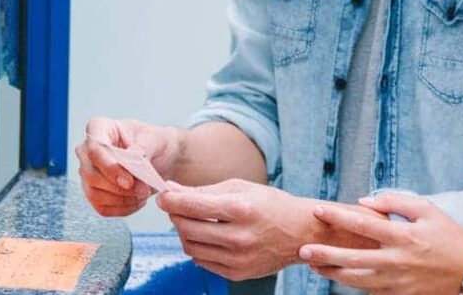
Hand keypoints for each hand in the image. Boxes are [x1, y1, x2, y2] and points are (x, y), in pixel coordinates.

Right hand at [75, 117, 183, 216]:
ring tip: (143, 193)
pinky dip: (122, 208)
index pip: (94, 148)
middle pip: (91, 174)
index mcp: (100, 128)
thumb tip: (130, 158)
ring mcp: (89, 172)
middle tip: (143, 190)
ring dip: (122, 199)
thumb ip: (141, 148)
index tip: (129, 181)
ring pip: (94, 193)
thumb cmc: (155, 143)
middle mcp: (88, 150)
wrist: (163, 158)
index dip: (109, 167)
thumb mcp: (155, 139)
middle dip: (118, 187)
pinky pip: (101, 207)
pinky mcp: (94, 191)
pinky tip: (137, 200)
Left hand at [156, 179, 317, 280]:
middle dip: (175, 215)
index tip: (162, 196)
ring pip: (190, 247)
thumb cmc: (271, 205)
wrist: (300, 232)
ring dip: (184, 232)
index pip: (191, 206)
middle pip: (186, 228)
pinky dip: (198, 248)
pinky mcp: (237, 273)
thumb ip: (203, 191)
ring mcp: (238, 259)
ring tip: (194, 222)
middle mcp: (239, 236)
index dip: (170, 201)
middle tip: (177, 207)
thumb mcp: (240, 188)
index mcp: (240, 208)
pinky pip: (202, 261)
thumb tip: (172, 190)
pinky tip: (207, 237)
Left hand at [300, 192, 462, 294]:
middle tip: (302, 250)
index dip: (338, 217)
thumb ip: (395, 202)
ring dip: (334, 274)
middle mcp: (399, 261)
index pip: (363, 224)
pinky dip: (354, 284)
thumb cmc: (449, 235)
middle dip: (326, 255)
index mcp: (404, 236)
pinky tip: (339, 277)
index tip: (318, 210)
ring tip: (314, 267)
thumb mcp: (427, 210)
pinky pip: (372, 291)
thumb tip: (363, 203)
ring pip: (358, 281)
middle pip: (354, 259)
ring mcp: (399, 282)